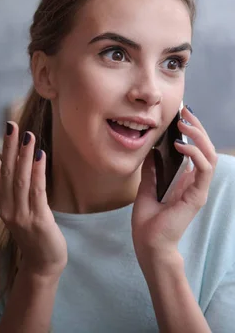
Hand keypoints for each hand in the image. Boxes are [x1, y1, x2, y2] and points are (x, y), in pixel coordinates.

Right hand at [0, 122, 66, 278]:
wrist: (42, 265)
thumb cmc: (34, 234)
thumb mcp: (21, 209)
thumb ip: (17, 189)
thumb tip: (20, 161)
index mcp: (1, 203)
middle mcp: (6, 208)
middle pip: (5, 171)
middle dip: (7, 147)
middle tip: (10, 124)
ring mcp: (21, 215)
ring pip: (19, 179)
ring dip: (23, 155)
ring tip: (28, 134)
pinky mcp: (38, 220)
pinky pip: (37, 192)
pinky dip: (37, 172)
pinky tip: (40, 155)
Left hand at [132, 106, 216, 267]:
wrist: (148, 243)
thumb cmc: (148, 220)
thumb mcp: (146, 187)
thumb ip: (152, 170)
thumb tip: (151, 150)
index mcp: (184, 180)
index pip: (195, 150)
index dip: (191, 131)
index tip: (180, 115)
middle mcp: (194, 183)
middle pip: (205, 149)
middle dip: (197, 127)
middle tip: (185, 112)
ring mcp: (198, 189)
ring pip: (209, 155)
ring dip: (199, 136)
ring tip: (184, 123)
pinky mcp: (197, 196)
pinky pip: (203, 169)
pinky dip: (195, 154)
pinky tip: (182, 145)